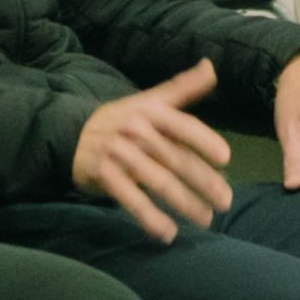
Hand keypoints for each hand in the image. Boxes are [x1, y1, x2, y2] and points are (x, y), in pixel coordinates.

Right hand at [72, 57, 232, 242]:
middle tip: (225, 201)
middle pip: (176, 159)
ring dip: (184, 203)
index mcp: (151, 110)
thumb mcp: (151, 100)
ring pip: (159, 182)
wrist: (74, 134)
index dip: (204, 140)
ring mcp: (119, 153)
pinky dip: (151, 218)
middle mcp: (136, 130)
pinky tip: (167, 233)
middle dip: (203, 182)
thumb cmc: (122, 118)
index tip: (226, 158)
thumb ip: (183, 88)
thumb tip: (211, 67)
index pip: (183, 125)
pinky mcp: (105, 176)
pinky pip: (132, 200)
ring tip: (205, 219)